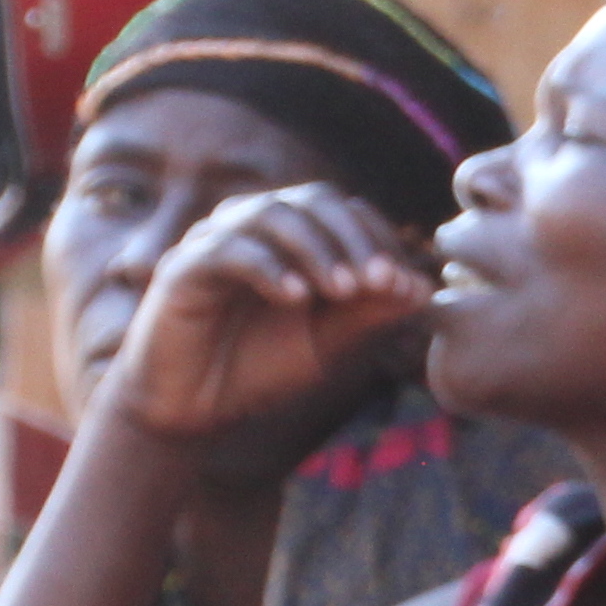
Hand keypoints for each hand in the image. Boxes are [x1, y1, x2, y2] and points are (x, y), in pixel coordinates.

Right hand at [99, 184, 432, 441]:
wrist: (194, 406)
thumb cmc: (259, 367)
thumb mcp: (328, 343)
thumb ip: (370, 314)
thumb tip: (423, 287)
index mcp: (295, 238)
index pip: (346, 213)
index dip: (379, 240)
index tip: (403, 284)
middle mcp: (255, 229)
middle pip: (313, 200)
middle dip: (352, 238)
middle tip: (378, 282)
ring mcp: (216, 242)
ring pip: (271, 213)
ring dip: (314, 248)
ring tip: (342, 290)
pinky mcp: (182, 267)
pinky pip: (227, 250)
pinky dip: (268, 267)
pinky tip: (295, 297)